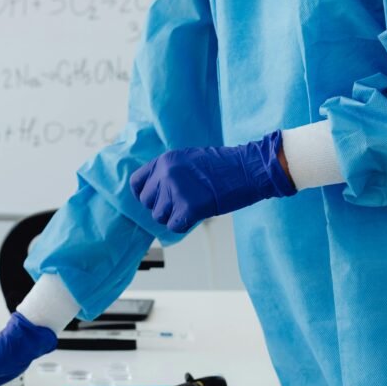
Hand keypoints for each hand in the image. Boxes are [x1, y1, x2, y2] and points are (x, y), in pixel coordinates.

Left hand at [130, 131, 295, 232]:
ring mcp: (176, 191)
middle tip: (180, 205)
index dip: (145, 195)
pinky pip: (174, 226)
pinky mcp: (189, 208)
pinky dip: (183, 225)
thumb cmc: (224, 166)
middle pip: (147, 203)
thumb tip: (155, 193)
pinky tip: (195, 217)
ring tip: (191, 208)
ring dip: (173, 216)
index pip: (137, 183)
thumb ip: (169, 172)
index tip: (156, 199)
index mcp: (165, 160)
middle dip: (162, 207)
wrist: (249, 168)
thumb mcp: (188, 159)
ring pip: (159, 216)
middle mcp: (166, 174)